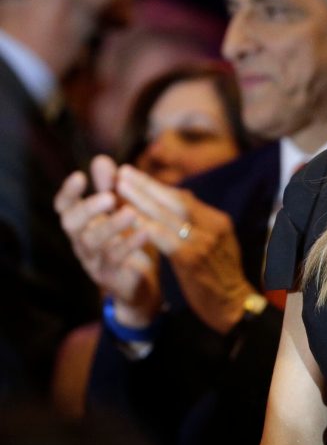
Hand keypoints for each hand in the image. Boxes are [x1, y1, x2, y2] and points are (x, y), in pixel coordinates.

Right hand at [54, 156, 161, 325]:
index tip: (79, 176)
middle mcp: (82, 242)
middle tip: (108, 197)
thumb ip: (110, 189)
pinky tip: (144, 232)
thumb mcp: (121, 213)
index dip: (68, 192)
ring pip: (92, 242)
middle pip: (71, 224)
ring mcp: (93, 261)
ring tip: (130, 213)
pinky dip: (129, 244)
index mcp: (82, 225)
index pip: (64, 207)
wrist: (141, 286)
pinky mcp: (109, 277)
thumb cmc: (128, 244)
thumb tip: (101, 158)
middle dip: (87, 208)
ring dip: (110, 226)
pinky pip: (115, 260)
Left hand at [115, 165, 264, 332]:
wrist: (235, 306)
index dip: (157, 187)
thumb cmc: (222, 279)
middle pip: (175, 199)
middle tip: (123, 171)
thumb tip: (183, 203)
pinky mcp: (192, 258)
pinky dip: (145, 224)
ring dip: (141, 199)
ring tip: (119, 186)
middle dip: (147, 185)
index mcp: (217, 222)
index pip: (184, 198)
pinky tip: (128, 217)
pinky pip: (163, 237)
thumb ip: (201, 226)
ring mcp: (203, 241)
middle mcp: (213, 226)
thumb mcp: (218, 246)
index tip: (136, 177)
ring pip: (167, 214)